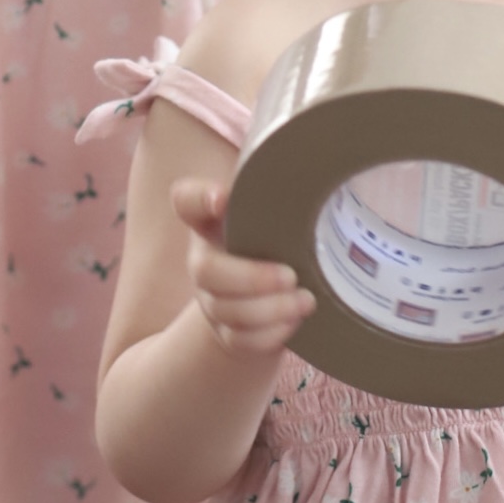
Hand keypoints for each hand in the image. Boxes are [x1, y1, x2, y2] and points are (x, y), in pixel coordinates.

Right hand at [171, 178, 314, 356]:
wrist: (268, 299)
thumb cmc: (276, 242)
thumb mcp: (275, 213)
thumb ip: (281, 191)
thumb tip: (316, 161)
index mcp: (211, 221)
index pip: (187, 200)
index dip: (199, 198)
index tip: (223, 198)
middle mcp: (203, 260)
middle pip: (205, 271)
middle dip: (251, 278)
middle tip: (291, 275)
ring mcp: (212, 300)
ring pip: (226, 311)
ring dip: (270, 309)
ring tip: (306, 300)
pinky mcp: (228, 334)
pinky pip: (240, 341)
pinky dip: (271, 334)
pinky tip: (296, 321)